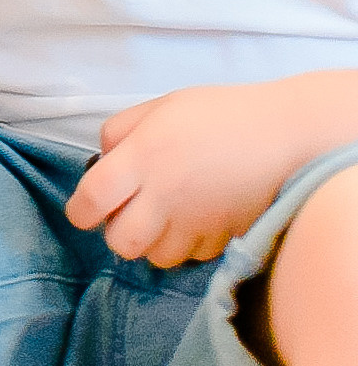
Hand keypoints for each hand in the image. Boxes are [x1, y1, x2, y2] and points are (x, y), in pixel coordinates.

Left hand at [67, 84, 317, 266]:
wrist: (285, 135)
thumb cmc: (219, 114)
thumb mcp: (158, 108)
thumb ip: (119, 132)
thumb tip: (102, 161)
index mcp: (141, 159)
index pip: (90, 201)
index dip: (80, 210)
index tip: (86, 206)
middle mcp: (164, 197)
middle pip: (120, 242)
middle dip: (115, 232)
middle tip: (126, 212)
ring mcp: (196, 222)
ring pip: (156, 257)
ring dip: (151, 243)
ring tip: (161, 217)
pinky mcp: (223, 238)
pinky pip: (191, 256)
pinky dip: (186, 245)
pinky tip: (193, 221)